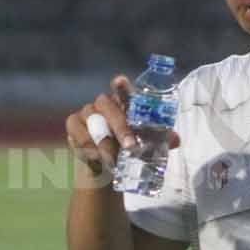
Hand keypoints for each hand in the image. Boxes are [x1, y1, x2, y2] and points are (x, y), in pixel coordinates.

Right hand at [64, 74, 180, 181]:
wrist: (106, 168)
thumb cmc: (129, 149)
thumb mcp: (147, 144)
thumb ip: (160, 139)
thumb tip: (176, 139)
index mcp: (123, 103)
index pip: (122, 89)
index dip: (120, 85)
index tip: (120, 81)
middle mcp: (104, 103)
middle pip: (108, 107)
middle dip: (120, 128)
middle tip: (131, 147)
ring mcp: (87, 112)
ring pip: (93, 123)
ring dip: (104, 144)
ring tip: (114, 161)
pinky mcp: (73, 124)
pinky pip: (78, 134)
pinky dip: (88, 148)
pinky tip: (97, 159)